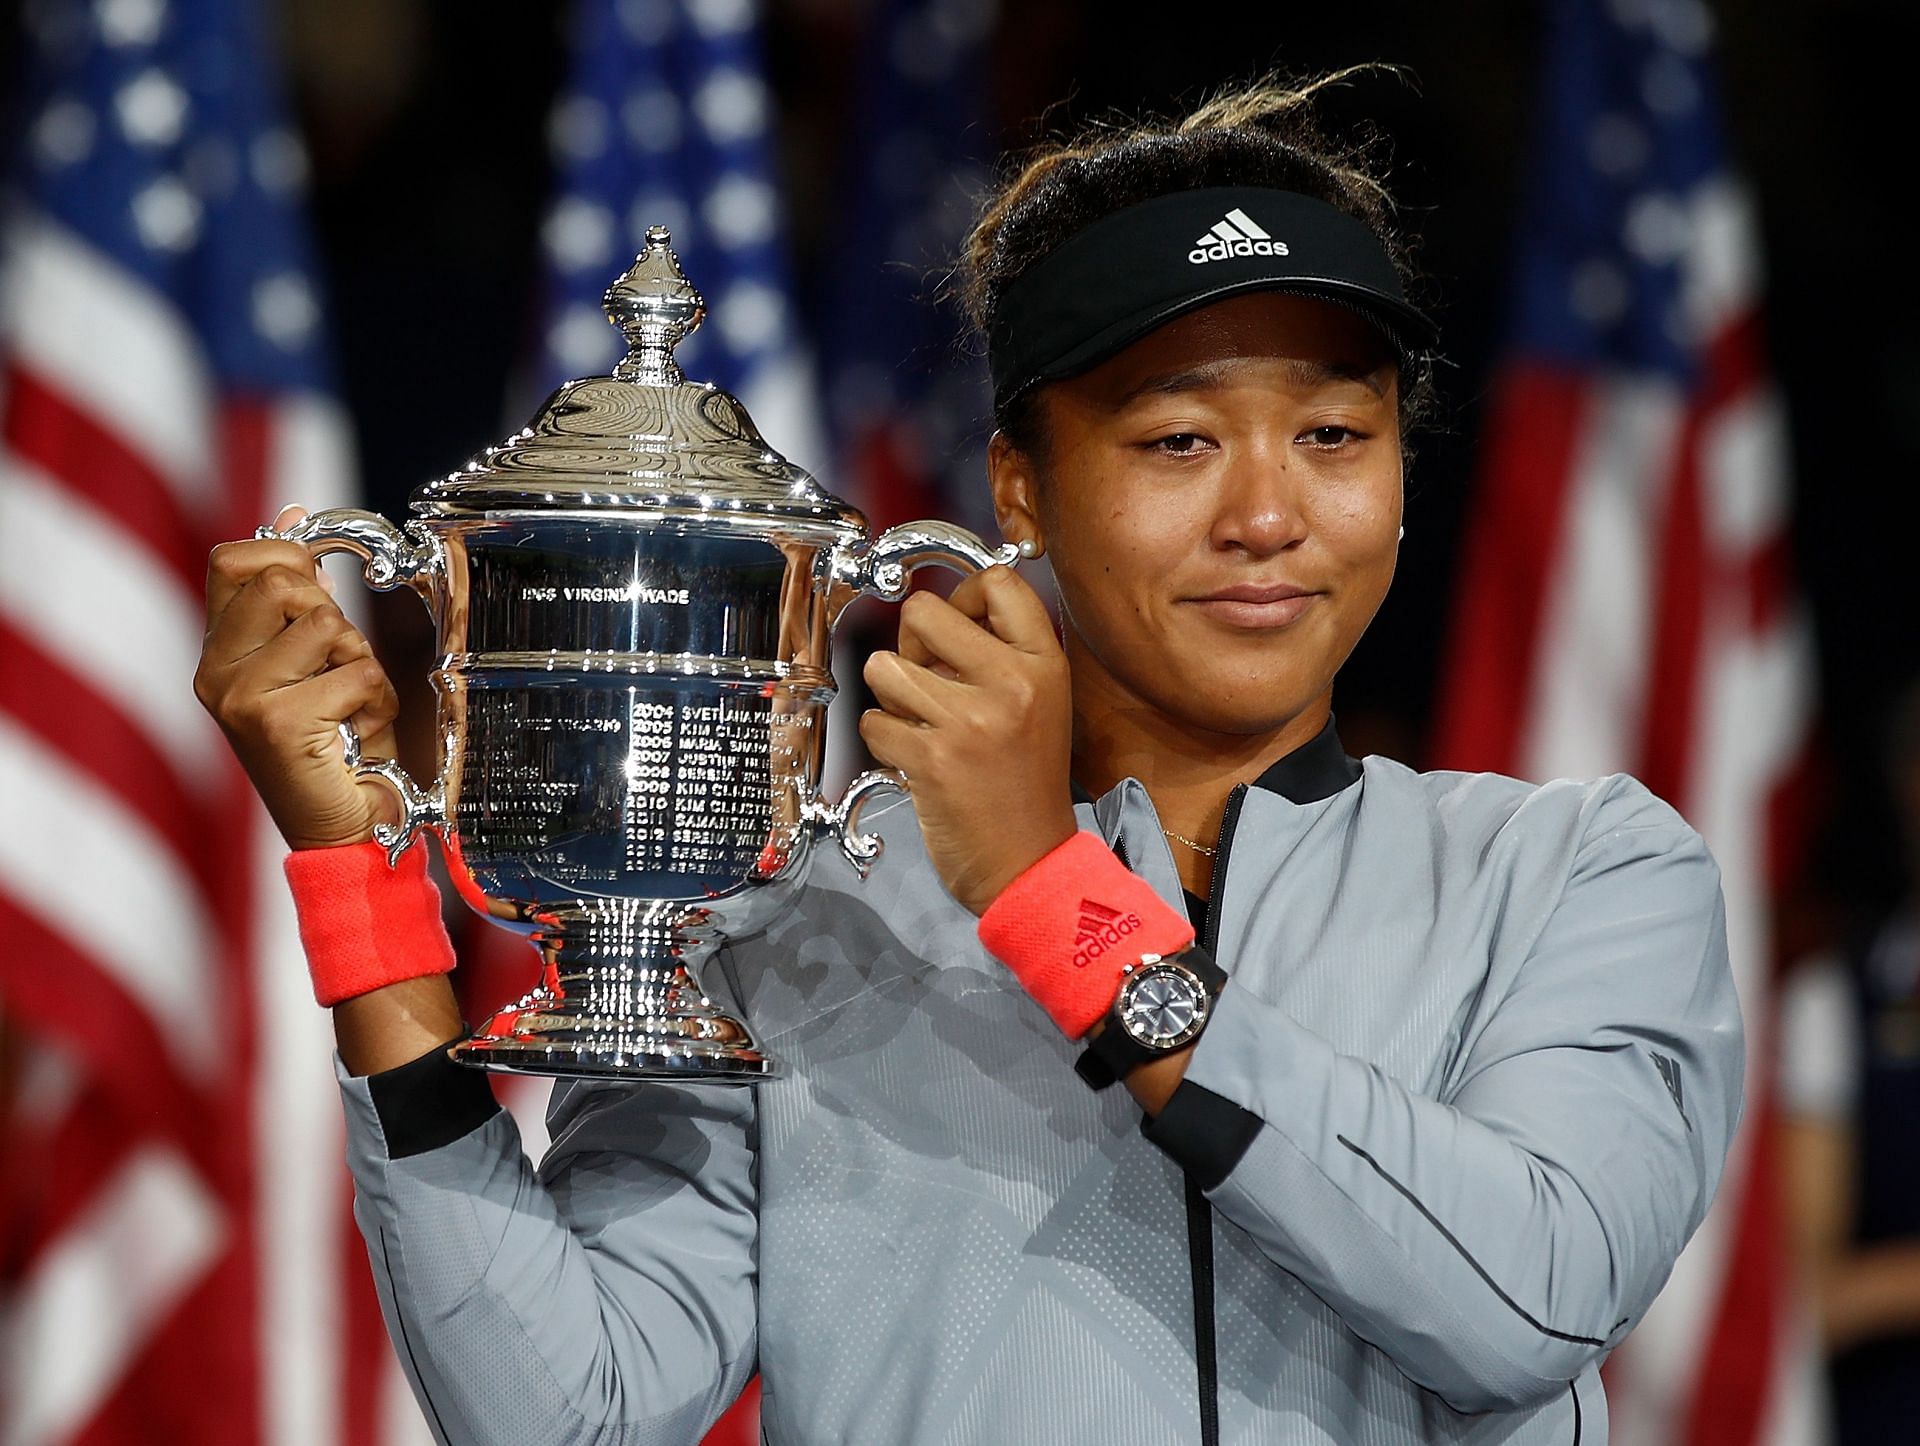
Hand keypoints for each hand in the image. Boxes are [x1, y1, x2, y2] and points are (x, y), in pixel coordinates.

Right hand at [193, 505, 402, 850]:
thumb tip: (291, 519)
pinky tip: (357, 734)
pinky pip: (356, 671)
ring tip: (348, 705)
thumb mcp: (311, 664)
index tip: (320, 580)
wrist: (342, 833)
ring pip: (325, 621)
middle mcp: (216, 674)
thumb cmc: (333, 751)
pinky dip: (377, 700)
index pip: (232, 560)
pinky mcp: (276, 721)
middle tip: (336, 668)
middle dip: (333, 615)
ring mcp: (240, 697)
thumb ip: (295, 599)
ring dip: (360, 661)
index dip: (286, 552)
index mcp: (218, 655)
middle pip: (282, 579)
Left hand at [860, 566, 1077, 914]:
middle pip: (924, 611)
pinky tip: (915, 759)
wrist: (1028, 862)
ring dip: (891, 696)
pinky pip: (874, 721)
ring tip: (920, 722)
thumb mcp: (1039, 703)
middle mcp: (1011, 684)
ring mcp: (970, 721)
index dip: (962, 594)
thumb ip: (996, 653)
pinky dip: (884, 741)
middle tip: (928, 681)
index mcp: (1044, 664)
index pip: (998, 582)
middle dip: (912, 645)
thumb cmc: (1024, 782)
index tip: (954, 626)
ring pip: (885, 666)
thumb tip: (930, 613)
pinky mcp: (931, 758)